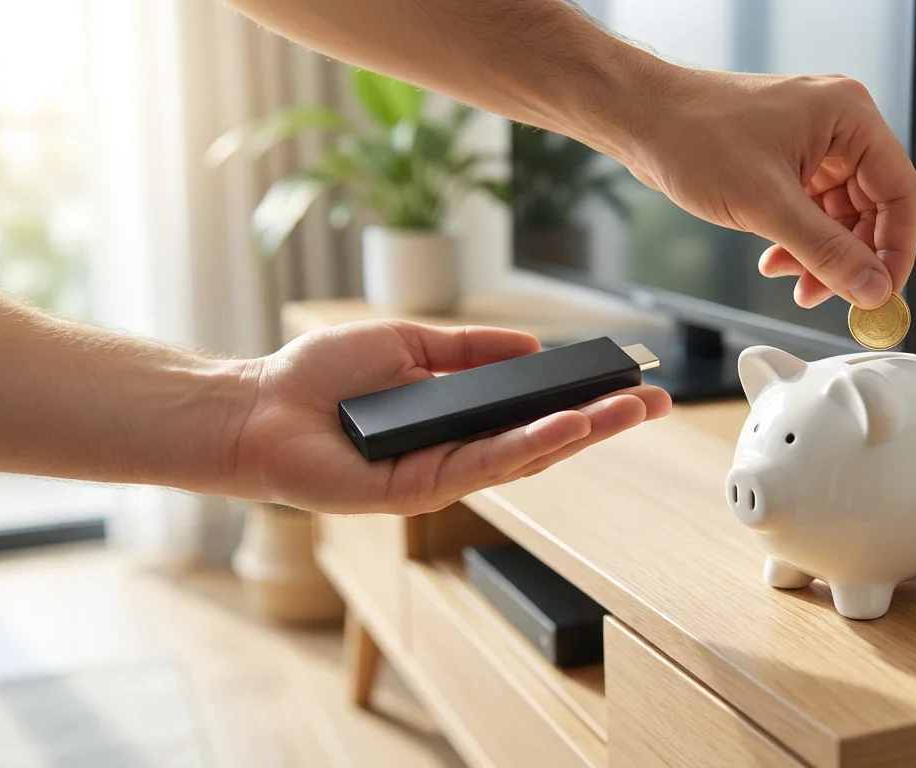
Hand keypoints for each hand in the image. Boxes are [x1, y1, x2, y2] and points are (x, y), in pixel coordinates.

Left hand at [230, 320, 670, 515]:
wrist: (259, 407)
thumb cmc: (320, 378)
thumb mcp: (410, 343)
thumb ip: (470, 349)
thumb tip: (531, 347)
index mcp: (459, 419)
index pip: (535, 412)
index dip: (584, 398)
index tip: (629, 379)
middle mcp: (458, 452)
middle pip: (546, 439)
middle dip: (604, 420)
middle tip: (656, 401)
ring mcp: (442, 475)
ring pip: (527, 457)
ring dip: (583, 432)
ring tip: (630, 410)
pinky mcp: (419, 490)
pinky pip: (485, 466)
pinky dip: (531, 445)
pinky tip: (568, 427)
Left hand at [624, 70, 915, 309]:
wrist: (642, 119)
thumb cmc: (693, 134)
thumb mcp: (767, 204)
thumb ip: (826, 252)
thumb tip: (869, 287)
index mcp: (849, 117)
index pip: (901, 194)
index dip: (896, 251)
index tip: (882, 293)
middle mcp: (839, 127)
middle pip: (874, 210)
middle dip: (850, 258)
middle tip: (833, 295)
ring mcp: (814, 145)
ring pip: (842, 217)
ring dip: (821, 256)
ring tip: (794, 281)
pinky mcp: (789, 161)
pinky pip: (813, 212)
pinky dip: (800, 242)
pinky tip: (776, 260)